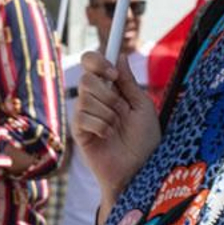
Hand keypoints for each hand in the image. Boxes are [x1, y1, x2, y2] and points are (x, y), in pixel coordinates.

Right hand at [73, 50, 160, 201]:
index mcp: (109, 89)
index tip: (113, 74)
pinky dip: (101, 126)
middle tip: (121, 110)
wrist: (140, 169)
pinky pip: (82, 118)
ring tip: (116, 128)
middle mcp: (94, 100)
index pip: (91, 63)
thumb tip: (119, 55)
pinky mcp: (78, 133)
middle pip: (86, 79)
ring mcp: (84, 116)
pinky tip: (108, 136)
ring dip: (108, 114)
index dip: (97, 62)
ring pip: (85, 99)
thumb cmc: (145, 139)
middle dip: (109, 95)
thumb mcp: (143, 106)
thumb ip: (129, 82)